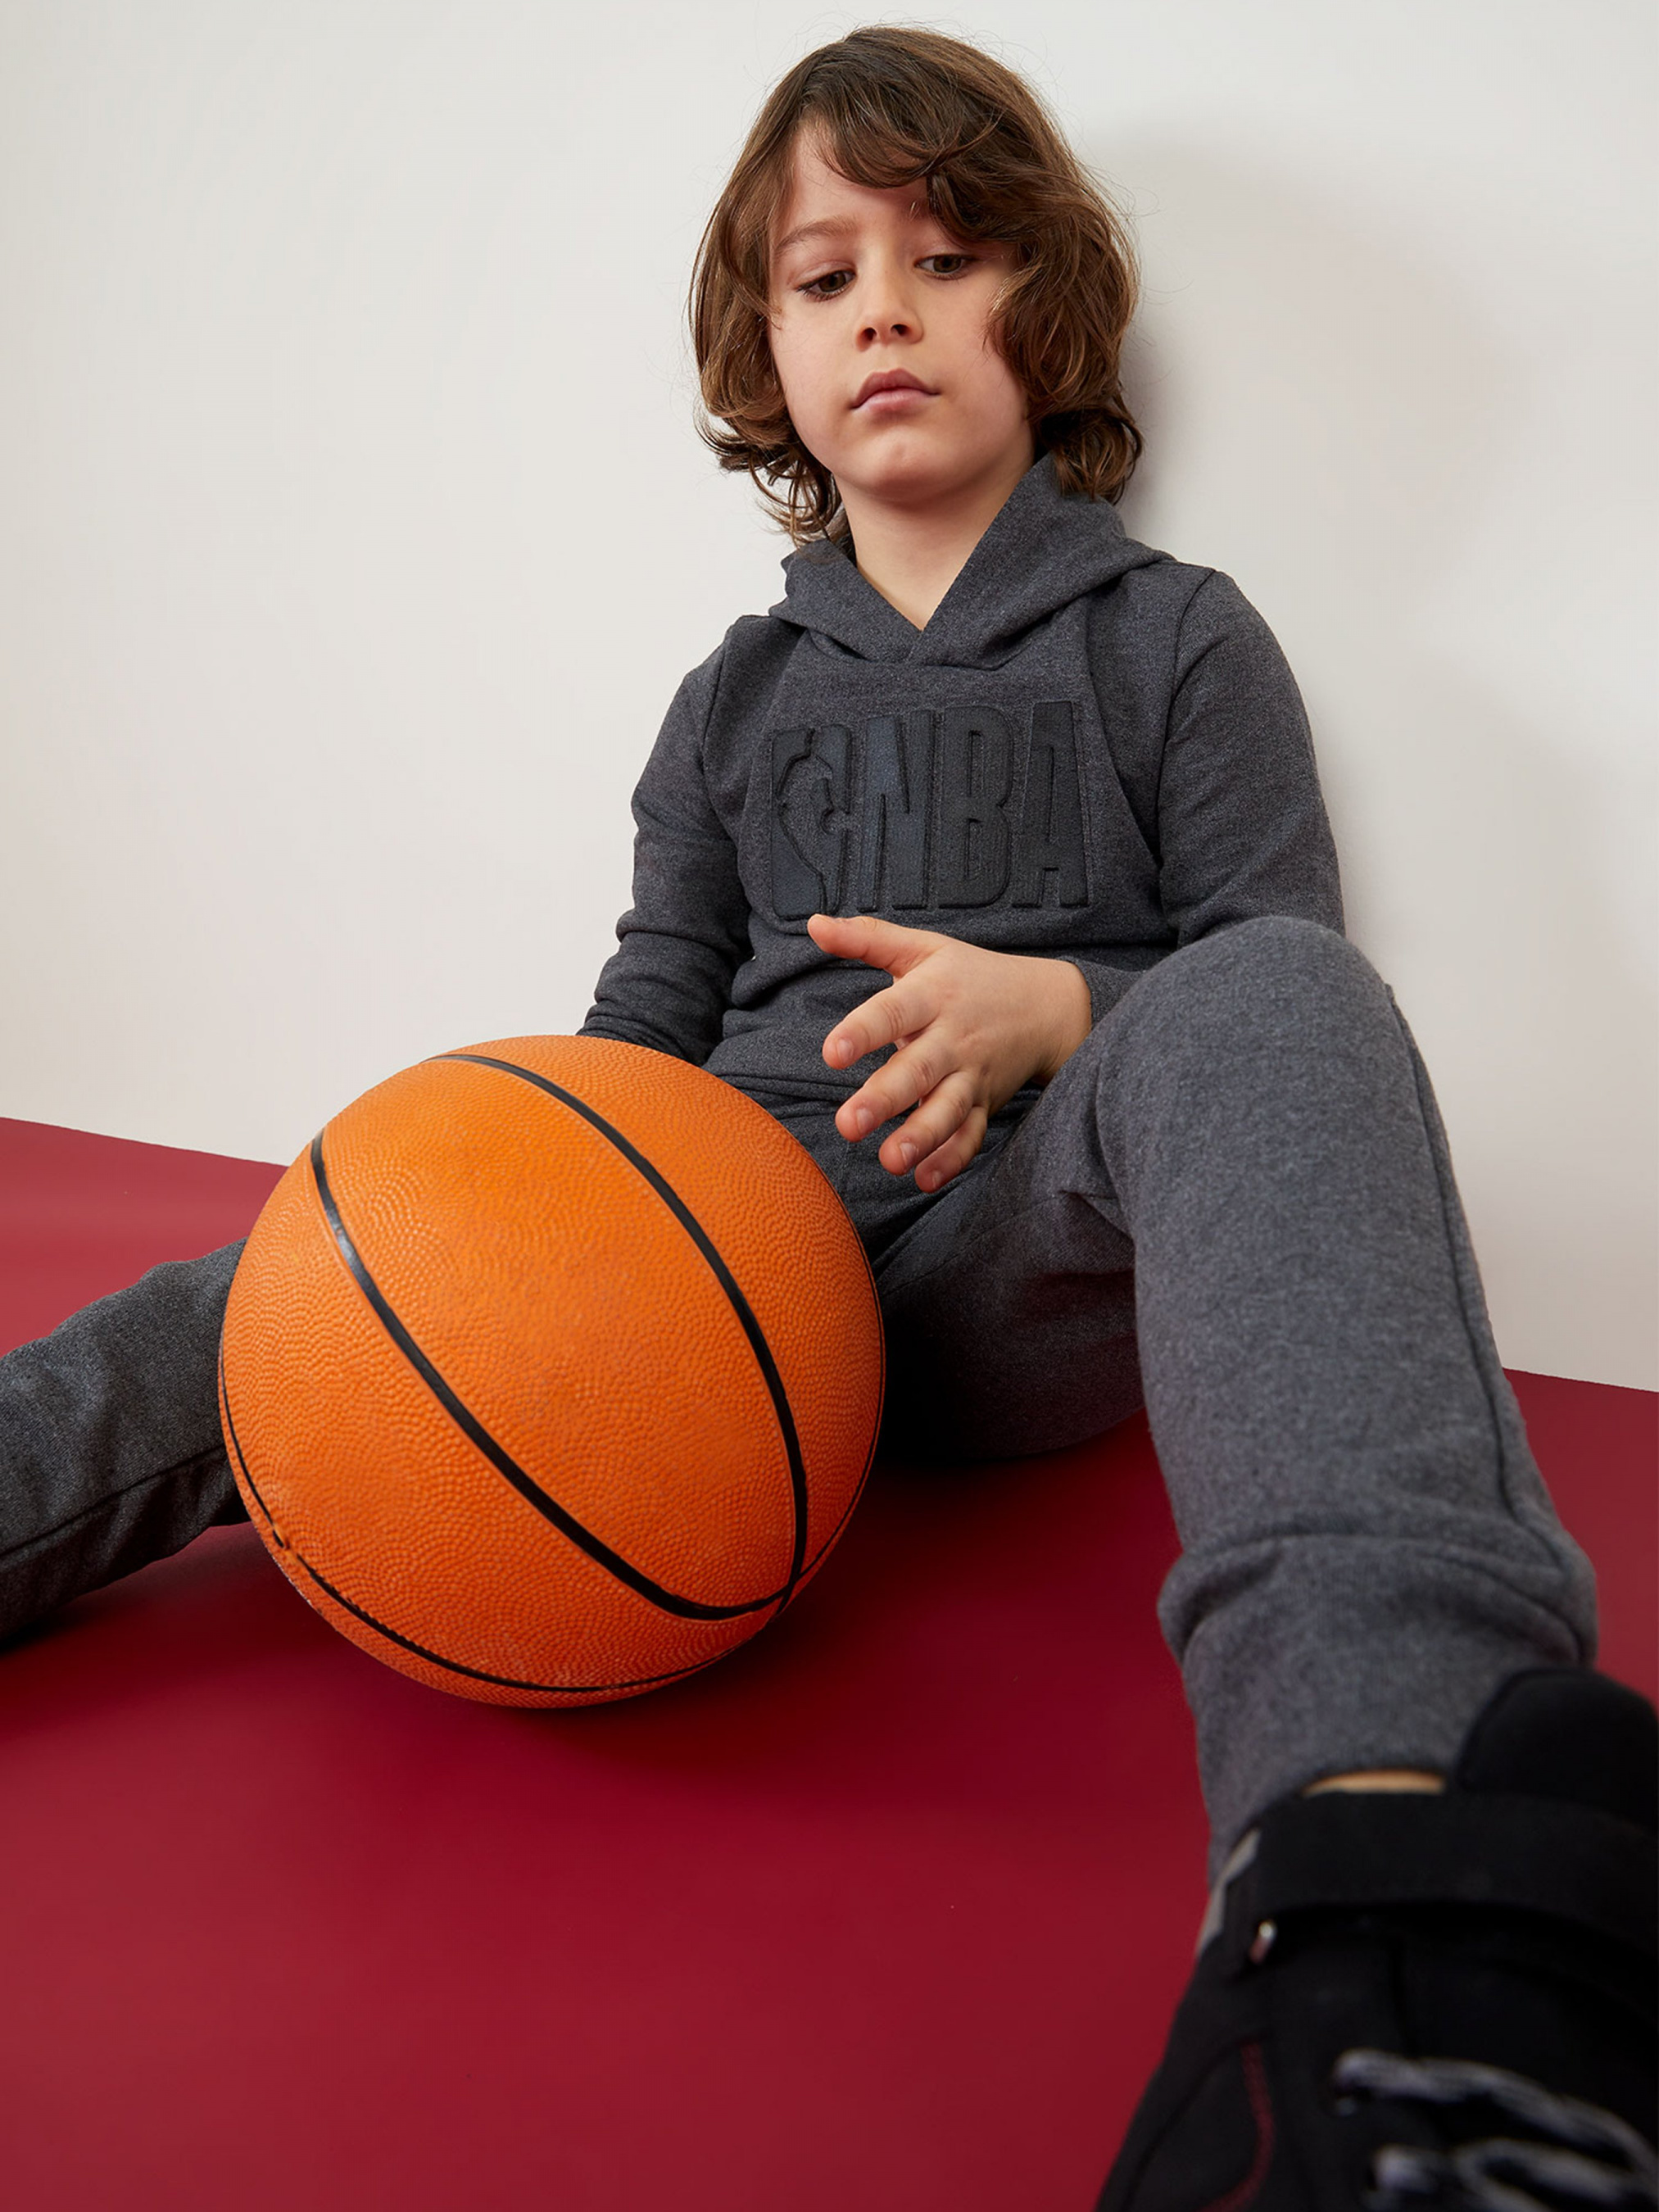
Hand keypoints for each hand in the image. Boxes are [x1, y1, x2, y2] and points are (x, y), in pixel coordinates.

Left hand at [808, 913, 1092, 1189]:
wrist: (1048, 1006)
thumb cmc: (970, 975)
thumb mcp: (923, 948)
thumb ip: (866, 938)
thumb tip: (813, 924)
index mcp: (933, 995)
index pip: (894, 1012)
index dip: (864, 1032)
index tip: (832, 1053)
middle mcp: (953, 1038)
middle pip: (919, 1070)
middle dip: (886, 1098)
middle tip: (848, 1123)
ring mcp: (972, 1075)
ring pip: (948, 1110)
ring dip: (920, 1137)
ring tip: (890, 1160)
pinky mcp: (986, 1105)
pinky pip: (971, 1136)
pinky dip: (952, 1159)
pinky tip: (924, 1179)